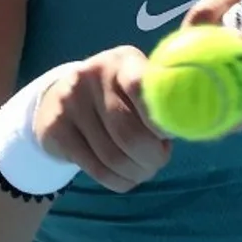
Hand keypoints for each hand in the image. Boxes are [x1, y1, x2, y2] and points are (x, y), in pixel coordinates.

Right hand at [33, 47, 171, 192]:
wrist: (56, 100)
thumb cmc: (114, 94)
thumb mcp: (135, 82)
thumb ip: (160, 98)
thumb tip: (186, 125)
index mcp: (122, 61)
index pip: (141, 87)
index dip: (160, 119)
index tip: (168, 135)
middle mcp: (92, 76)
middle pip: (129, 133)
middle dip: (153, 157)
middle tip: (159, 159)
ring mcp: (69, 102)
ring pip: (114, 157)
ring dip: (138, 172)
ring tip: (144, 168)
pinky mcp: (56, 130)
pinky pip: (97, 169)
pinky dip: (119, 181)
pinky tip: (126, 176)